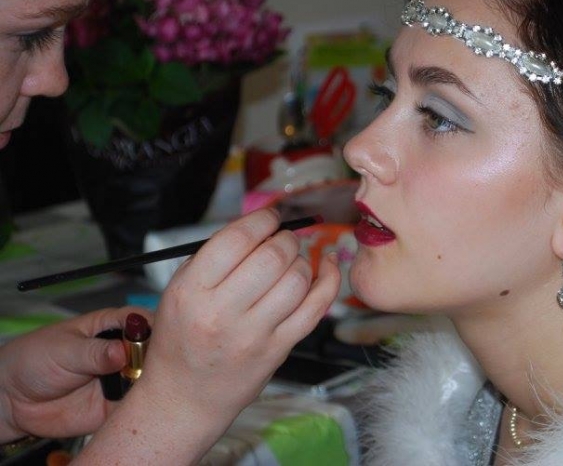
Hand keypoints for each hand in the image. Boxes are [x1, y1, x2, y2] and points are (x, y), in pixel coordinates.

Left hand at [0, 306, 150, 440]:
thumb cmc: (34, 361)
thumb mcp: (63, 351)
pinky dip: (140, 406)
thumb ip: (94, 353)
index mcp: (110, 326)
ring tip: (141, 388)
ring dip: (151, 383)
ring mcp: (121, 378)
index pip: (142, 320)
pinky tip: (136, 405)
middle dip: (156, 358)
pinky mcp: (116, 405)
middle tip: (147, 368)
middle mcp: (122, 351)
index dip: (155, 327)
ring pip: (149, 378)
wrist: (12, 400)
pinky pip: (136, 406)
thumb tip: (123, 352)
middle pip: (153, 350)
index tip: (161, 338)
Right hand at [99, 209, 339, 457]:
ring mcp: (254, 334)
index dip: (261, 219)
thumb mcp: (180, 291)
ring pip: (297, 279)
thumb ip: (214, 256)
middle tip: (283, 239)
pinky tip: (327, 265)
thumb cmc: (182, 337)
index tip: (270, 217)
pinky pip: (316, 308)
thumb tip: (259, 225)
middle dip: (285, 238)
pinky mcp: (278, 349)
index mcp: (192, 291)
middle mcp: (222, 312)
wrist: (184, 397)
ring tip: (292, 261)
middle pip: (272, 256)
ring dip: (302, 260)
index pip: (235, 239)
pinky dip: (329, 280)